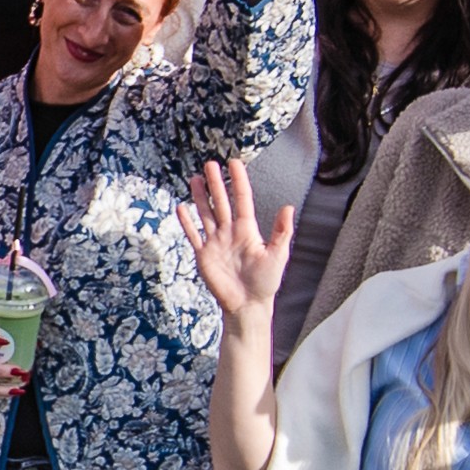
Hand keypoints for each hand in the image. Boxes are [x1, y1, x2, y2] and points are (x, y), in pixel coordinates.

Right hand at [179, 155, 286, 326]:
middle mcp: (230, 232)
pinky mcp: (204, 255)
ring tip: (195, 179)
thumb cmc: (265, 282)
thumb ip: (281, 232)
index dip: (238, 181)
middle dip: (216, 184)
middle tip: (210, 164)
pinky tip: (181, 208)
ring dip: (200, 197)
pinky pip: (193, 235)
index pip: (242, 199)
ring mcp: (215, 242)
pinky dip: (187, 222)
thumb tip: (288, 207)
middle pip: (221, 203)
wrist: (247, 305)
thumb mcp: (278, 255)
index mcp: (247, 230)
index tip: (234, 164)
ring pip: (206, 214)